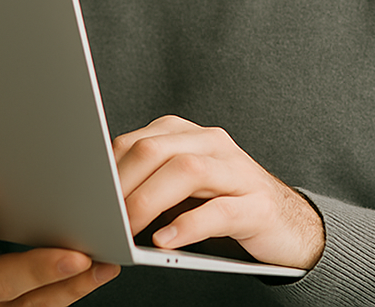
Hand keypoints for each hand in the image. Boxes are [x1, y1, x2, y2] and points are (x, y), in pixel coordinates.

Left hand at [112, 116, 323, 270]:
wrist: (289, 224)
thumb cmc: (224, 205)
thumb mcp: (183, 189)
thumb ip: (149, 184)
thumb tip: (98, 203)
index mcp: (187, 134)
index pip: (137, 141)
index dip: (107, 169)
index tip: (85, 198)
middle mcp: (211, 143)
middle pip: (157, 150)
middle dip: (123, 184)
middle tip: (101, 218)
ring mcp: (237, 171)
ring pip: (186, 171)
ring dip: (149, 201)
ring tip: (127, 229)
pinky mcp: (257, 205)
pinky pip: (219, 211)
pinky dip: (188, 226)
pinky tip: (166, 240)